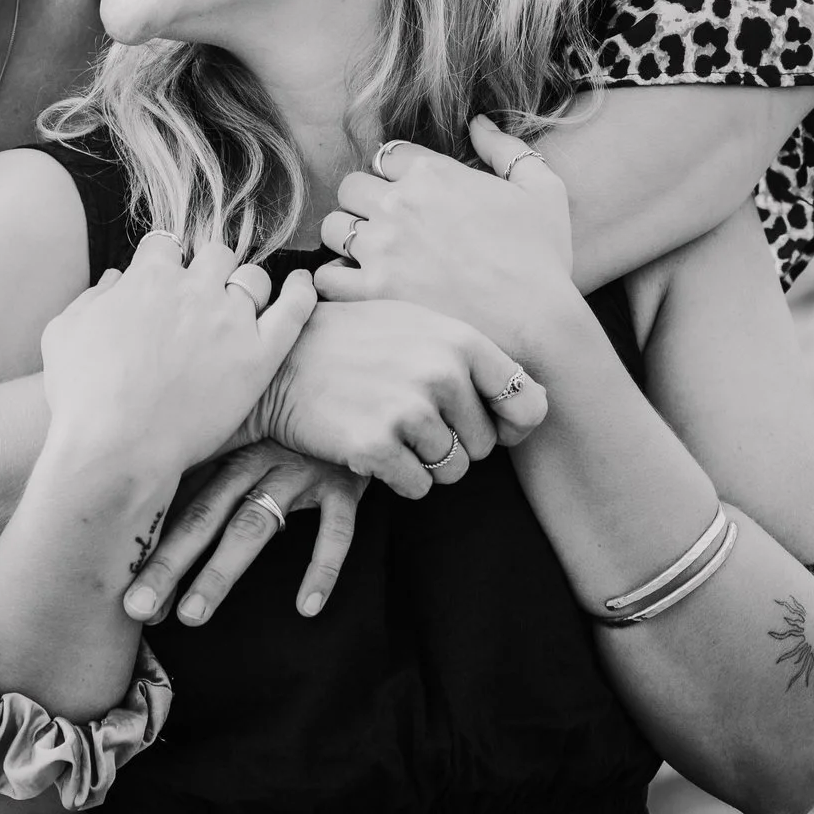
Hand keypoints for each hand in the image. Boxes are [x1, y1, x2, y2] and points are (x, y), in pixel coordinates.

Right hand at [41, 230, 316, 473]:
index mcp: (148, 278)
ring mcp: (231, 321)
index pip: (165, 245)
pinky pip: (294, 310)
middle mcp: (194, 289)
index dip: (164, 263)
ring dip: (245, 287)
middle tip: (201, 300)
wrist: (115, 451)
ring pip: (254, 278)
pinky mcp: (259, 357)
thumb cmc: (81, 398)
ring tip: (238, 309)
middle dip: (207, 271)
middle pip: (215, 255)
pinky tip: (303, 285)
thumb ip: (92, 298)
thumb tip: (115, 280)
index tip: (164, 282)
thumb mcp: (63, 334)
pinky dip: (302, 292)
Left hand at [121, 441, 366, 626]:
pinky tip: (307, 607)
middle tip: (137, 610)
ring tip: (193, 614)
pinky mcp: (341, 482)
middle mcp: (254, 459)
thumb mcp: (249, 447)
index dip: (150, 550)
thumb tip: (165, 548)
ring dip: (220, 570)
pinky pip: (334, 529)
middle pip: (202, 515)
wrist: (350, 392)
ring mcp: (297, 470)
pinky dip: (322, 568)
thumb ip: (212, 485)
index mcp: (224, 454)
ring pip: (253, 523)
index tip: (125, 599)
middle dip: (167, 563)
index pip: (178, 507)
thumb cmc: (292, 430)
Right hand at [243, 297, 547, 497]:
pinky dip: (398, 477)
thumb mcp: (417, 326)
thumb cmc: (355, 341)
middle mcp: (440, 373)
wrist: (279, 359)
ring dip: (425, 462)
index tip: (491, 428)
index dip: (512, 425)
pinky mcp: (376, 446)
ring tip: (389, 429)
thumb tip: (534, 406)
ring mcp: (408, 410)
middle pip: (484, 444)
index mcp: (459, 340)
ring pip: (453, 470)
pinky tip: (371, 445)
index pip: (526, 402)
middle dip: (454, 442)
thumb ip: (472, 359)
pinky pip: (418, 487)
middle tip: (410, 418)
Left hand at [316, 117, 582, 357]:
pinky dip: (337, 280)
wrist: (538, 324)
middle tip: (385, 229)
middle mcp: (401, 203)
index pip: (386, 156)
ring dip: (346, 238)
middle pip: (350, 187)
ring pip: (332, 227)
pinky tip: (361, 288)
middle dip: (364, 203)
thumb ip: (507, 149)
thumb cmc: (544, 258)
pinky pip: (328, 275)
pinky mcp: (372, 291)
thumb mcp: (542, 189)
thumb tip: (479, 122)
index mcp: (434, 173)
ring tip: (371, 258)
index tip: (408, 198)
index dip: (394, 175)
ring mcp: (383, 247)